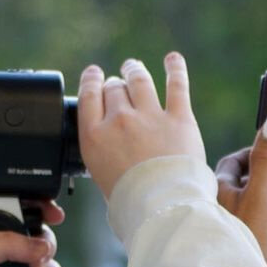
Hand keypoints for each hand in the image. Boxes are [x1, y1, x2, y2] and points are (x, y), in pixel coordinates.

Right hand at [77, 52, 205, 202]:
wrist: (161, 208)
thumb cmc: (130, 203)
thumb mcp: (101, 181)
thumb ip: (102, 158)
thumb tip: (107, 154)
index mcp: (95, 137)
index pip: (88, 96)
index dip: (91, 80)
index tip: (93, 74)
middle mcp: (119, 121)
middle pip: (114, 89)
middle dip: (115, 84)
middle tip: (117, 83)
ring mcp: (149, 117)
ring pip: (139, 81)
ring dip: (135, 71)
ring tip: (133, 67)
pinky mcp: (179, 118)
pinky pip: (176, 85)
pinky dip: (175, 68)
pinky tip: (172, 59)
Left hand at [214, 109, 266, 266]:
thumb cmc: (245, 236)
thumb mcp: (262, 193)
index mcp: (215, 192)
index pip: (232, 163)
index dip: (255, 155)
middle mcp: (211, 212)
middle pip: (238, 189)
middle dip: (265, 187)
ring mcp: (218, 235)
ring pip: (242, 216)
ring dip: (265, 215)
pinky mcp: (227, 257)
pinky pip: (246, 244)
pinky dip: (264, 243)